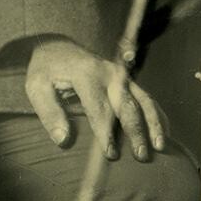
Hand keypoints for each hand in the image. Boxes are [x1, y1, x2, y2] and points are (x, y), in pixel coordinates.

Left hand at [23, 36, 166, 162]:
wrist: (57, 45)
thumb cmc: (46, 70)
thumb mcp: (36, 87)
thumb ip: (49, 112)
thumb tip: (63, 139)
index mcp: (86, 74)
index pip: (99, 107)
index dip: (106, 132)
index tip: (112, 155)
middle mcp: (108, 72)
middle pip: (127, 104)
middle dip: (136, 131)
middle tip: (141, 156)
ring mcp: (121, 74)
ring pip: (144, 99)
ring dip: (153, 123)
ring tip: (160, 146)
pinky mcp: (126, 78)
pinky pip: (146, 96)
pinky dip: (157, 114)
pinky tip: (164, 132)